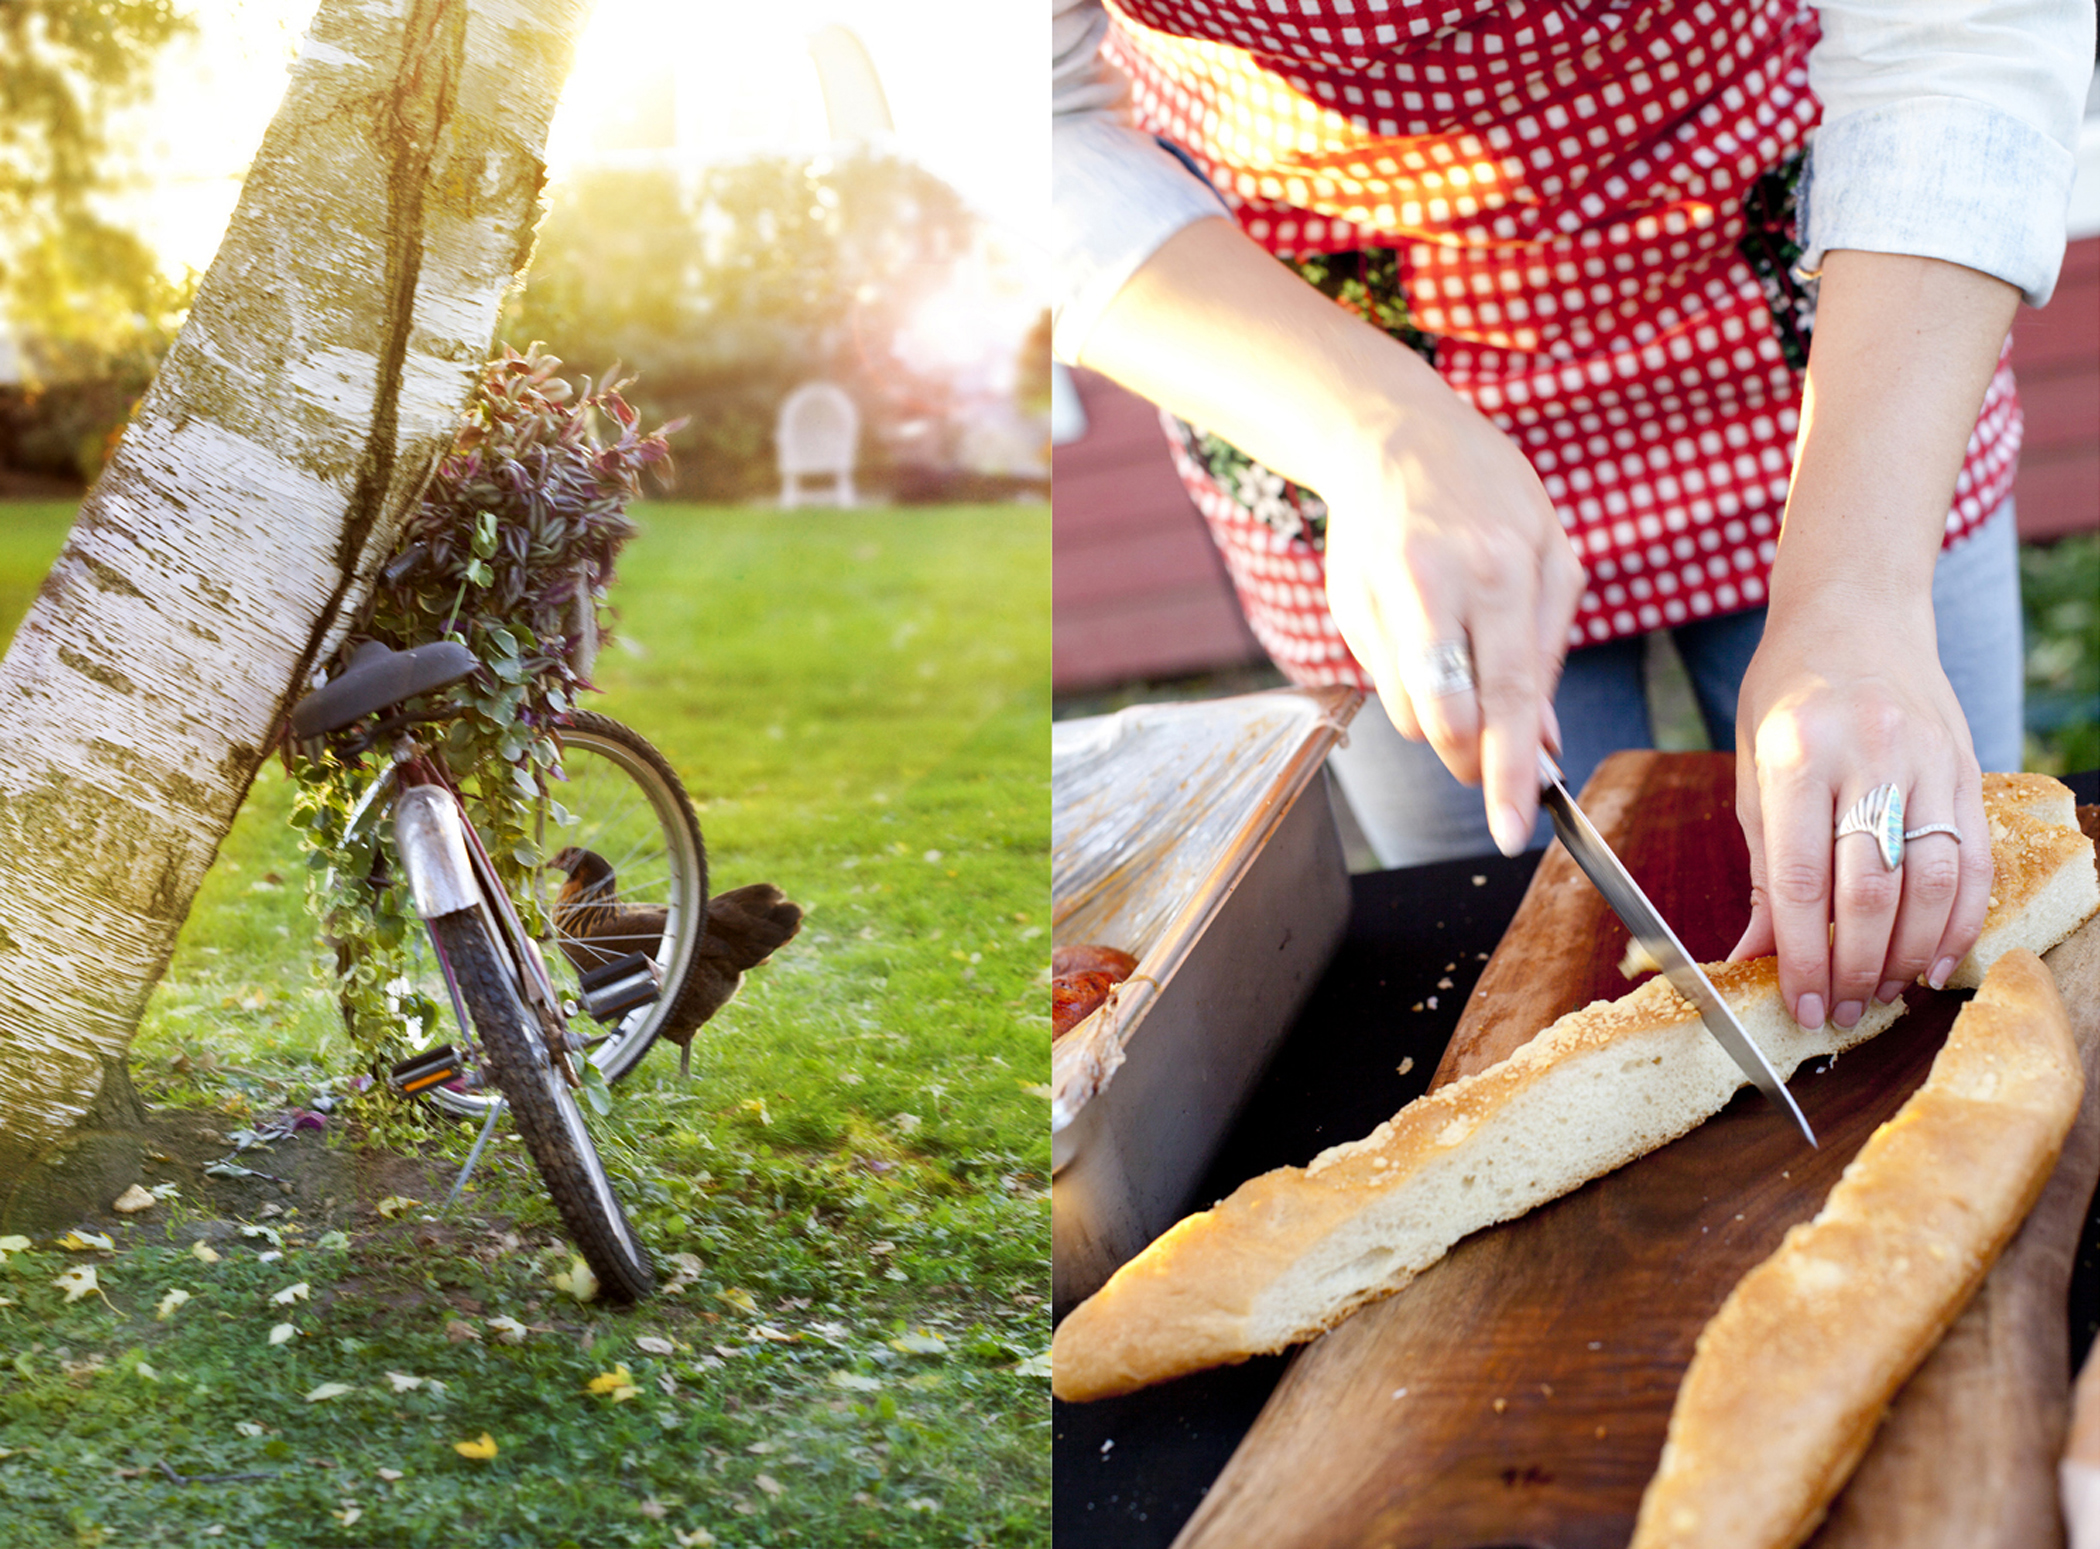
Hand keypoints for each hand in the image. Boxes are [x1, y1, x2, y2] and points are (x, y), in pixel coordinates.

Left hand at [1077, 217, 1586, 854]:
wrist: (1408, 436)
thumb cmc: (1372, 534)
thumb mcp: (1358, 604)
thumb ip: (1407, 679)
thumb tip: (1469, 750)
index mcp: (1420, 574)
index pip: (1448, 686)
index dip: (1459, 747)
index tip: (1471, 794)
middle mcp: (1487, 562)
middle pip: (1509, 688)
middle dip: (1512, 769)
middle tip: (1513, 831)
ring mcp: (1535, 553)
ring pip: (1536, 668)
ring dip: (1521, 726)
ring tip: (1513, 774)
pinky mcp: (1565, 553)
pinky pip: (1553, 638)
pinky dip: (1532, 680)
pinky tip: (1519, 704)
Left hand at [1728, 599, 1991, 1028]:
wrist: (1855, 610)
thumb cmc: (1788, 691)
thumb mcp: (1752, 769)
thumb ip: (1763, 867)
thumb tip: (1753, 955)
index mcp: (1799, 755)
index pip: (1804, 881)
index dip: (1802, 956)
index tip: (1798, 1004)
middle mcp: (1870, 757)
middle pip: (1871, 892)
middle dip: (1854, 968)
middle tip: (1840, 1012)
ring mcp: (1928, 761)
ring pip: (1931, 884)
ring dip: (1908, 954)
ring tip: (1882, 994)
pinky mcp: (1968, 768)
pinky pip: (1975, 860)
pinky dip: (1959, 920)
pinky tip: (1935, 959)